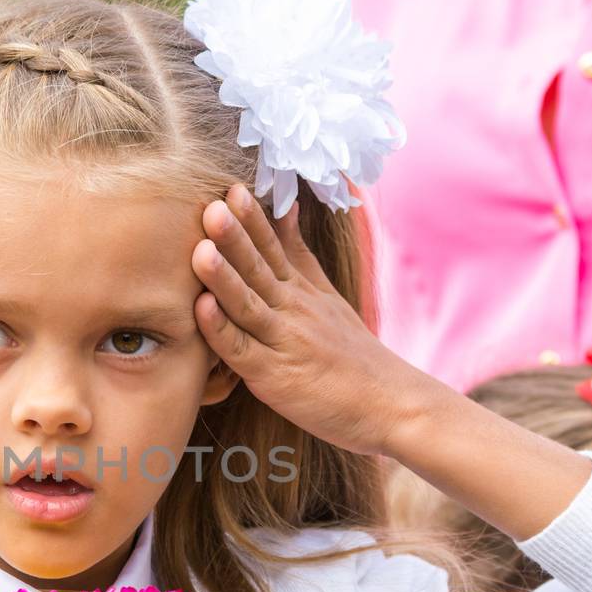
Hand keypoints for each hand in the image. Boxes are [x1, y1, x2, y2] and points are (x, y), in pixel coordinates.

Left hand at [191, 183, 439, 456]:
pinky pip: (241, 350)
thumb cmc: (351, 354)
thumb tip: (286, 207)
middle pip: (259, 268)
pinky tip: (202, 309)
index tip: (233, 187)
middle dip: (235, 236)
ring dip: (224, 276)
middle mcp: (292, 309)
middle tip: (214, 204)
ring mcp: (283, 342)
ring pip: (248, 304)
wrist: (390, 404)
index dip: (253, 218)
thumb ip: (299, 253)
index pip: (274, 246)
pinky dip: (221, 330)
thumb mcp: (326, 295)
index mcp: (301, 290)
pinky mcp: (274, 376)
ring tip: (202, 248)